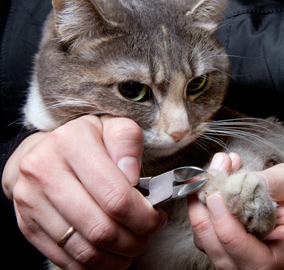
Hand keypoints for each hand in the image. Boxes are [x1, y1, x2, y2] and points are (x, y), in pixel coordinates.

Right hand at [2, 115, 166, 268]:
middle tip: (146, 236)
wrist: (43, 152)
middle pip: (100, 227)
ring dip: (115, 258)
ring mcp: (31, 200)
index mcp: (71, 143)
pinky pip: (63, 259)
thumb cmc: (87, 141)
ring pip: (83, 249)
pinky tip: (108, 256)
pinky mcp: (26, 224)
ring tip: (131, 249)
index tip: (156, 217)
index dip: (143, 216)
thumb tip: (132, 176)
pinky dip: (92, 265)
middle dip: (133, 241)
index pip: (116, 195)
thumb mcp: (111, 127)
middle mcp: (44, 170)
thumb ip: (127, 142)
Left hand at [188, 153, 283, 268]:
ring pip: (211, 246)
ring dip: (200, 210)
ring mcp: (248, 255)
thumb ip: (267, 182)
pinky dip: (202, 208)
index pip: (259, 261)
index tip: (215, 198)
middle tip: (203, 182)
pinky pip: (209, 234)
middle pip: (226, 257)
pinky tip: (212, 183)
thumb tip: (232, 184)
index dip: (231, 233)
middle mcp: (270, 262)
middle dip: (205, 219)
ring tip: (208, 176)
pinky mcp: (233, 243)